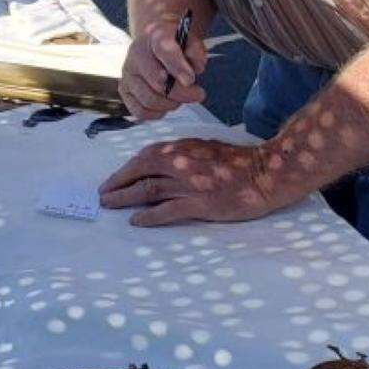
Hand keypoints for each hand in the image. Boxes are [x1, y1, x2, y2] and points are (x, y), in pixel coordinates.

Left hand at [99, 137, 302, 225]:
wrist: (265, 172)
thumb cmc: (237, 160)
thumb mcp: (204, 147)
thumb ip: (181, 154)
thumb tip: (158, 163)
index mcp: (180, 148)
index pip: (143, 158)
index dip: (124, 170)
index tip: (112, 179)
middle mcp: (178, 163)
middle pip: (139, 173)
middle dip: (117, 184)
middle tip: (102, 195)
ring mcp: (187, 184)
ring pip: (147, 191)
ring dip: (125, 199)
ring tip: (110, 206)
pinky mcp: (198, 204)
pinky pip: (166, 211)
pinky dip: (149, 217)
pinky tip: (136, 221)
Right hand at [120, 19, 208, 119]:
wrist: (156, 45)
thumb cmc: (176, 45)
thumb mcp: (190, 41)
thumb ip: (196, 52)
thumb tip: (197, 68)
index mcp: (153, 35)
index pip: (163, 50)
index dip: (178, 67)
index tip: (191, 80)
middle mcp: (136, 53)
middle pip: (157, 82)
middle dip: (181, 93)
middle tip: (197, 94)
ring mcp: (127, 73)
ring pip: (149, 99)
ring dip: (170, 104)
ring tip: (180, 98)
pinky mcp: (124, 89)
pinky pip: (139, 111)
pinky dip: (156, 113)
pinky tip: (166, 105)